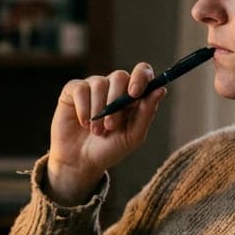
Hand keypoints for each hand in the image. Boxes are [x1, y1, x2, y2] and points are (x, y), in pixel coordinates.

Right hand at [46, 62, 165, 203]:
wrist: (81, 162)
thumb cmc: (109, 149)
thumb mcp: (133, 136)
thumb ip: (146, 113)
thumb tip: (161, 90)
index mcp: (133, 95)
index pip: (142, 72)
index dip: (140, 77)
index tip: (134, 93)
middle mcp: (114, 87)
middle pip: (120, 76)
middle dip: (116, 102)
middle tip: (110, 126)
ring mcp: (93, 87)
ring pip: (99, 83)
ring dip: (98, 110)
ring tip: (96, 131)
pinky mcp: (73, 91)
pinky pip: (80, 89)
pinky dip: (83, 108)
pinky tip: (84, 123)